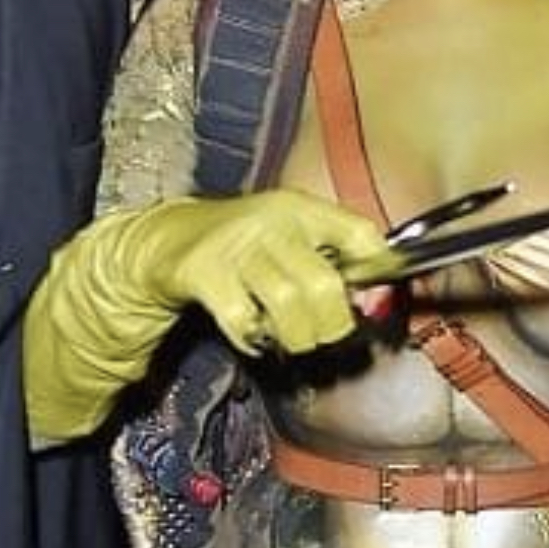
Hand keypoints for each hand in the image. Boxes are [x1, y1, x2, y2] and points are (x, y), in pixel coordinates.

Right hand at [130, 188, 385, 354]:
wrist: (169, 240)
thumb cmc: (246, 248)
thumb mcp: (292, 242)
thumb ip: (335, 265)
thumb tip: (377, 303)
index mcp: (302, 209)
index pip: (359, 233)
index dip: (379, 269)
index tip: (374, 295)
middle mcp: (272, 220)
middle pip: (325, 285)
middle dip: (333, 324)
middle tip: (325, 333)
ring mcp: (235, 244)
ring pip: (287, 306)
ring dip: (295, 337)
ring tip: (289, 337)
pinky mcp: (202, 271)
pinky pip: (242, 319)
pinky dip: (253, 339)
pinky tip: (252, 333)